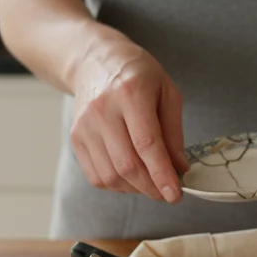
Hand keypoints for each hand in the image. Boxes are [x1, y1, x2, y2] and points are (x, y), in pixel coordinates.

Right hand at [71, 41, 189, 202]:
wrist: (94, 61)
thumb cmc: (136, 74)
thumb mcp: (167, 92)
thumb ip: (174, 132)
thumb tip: (180, 169)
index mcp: (130, 93)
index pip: (147, 144)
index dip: (162, 175)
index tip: (175, 195)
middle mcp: (103, 110)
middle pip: (127, 165)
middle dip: (151, 187)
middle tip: (167, 193)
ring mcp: (85, 126)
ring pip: (111, 176)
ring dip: (135, 189)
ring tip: (150, 182)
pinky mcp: (76, 139)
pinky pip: (97, 176)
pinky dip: (117, 185)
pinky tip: (131, 178)